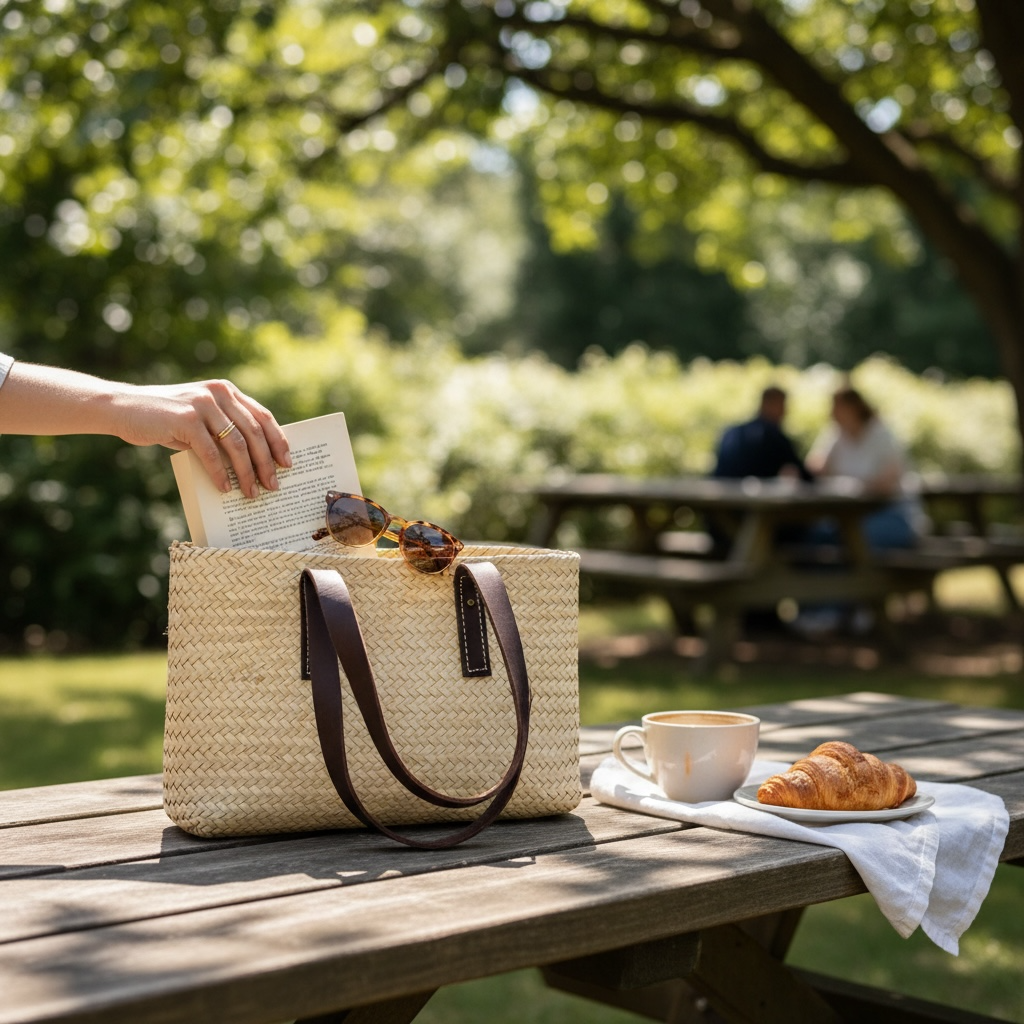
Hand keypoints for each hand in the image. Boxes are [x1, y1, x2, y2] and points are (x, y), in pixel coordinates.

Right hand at [116, 379, 290, 497]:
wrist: (123, 408)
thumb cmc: (164, 419)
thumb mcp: (200, 419)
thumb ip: (223, 430)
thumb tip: (253, 463)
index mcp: (226, 391)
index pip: (262, 417)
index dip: (279, 441)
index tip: (288, 463)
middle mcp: (218, 394)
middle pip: (254, 434)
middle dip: (266, 463)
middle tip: (274, 486)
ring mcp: (202, 405)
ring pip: (237, 445)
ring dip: (246, 473)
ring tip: (252, 493)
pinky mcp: (186, 420)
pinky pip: (211, 453)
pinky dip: (220, 473)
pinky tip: (224, 489)